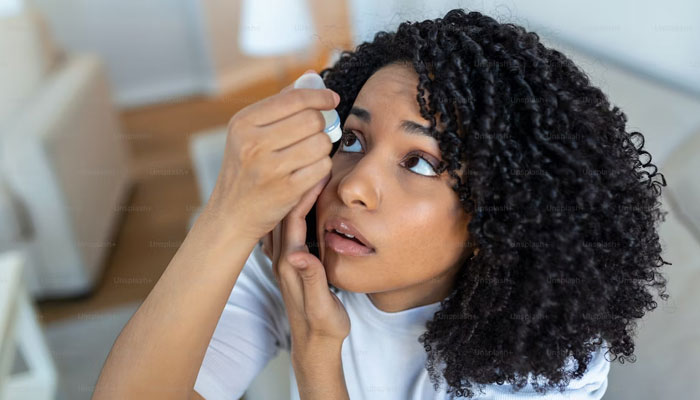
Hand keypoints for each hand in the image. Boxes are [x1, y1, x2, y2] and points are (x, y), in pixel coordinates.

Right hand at [203, 69, 338, 242]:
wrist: (232, 213)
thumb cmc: (246, 168)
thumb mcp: (249, 132)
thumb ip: (280, 103)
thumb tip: (312, 77)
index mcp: (243, 122)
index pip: (294, 98)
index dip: (320, 96)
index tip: (331, 99)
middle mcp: (253, 143)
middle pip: (312, 119)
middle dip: (321, 124)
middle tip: (318, 131)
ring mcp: (270, 168)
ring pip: (321, 143)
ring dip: (323, 146)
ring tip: (311, 152)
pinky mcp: (286, 190)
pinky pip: (322, 167)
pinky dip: (322, 167)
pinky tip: (311, 169)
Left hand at [268, 171, 349, 347]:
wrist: (314, 346)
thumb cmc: (323, 327)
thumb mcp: (322, 306)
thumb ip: (311, 280)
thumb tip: (298, 255)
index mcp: (291, 264)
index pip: (293, 219)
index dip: (304, 192)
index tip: (318, 169)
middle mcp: (283, 259)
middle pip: (284, 212)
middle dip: (296, 184)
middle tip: (309, 161)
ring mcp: (285, 261)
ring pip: (283, 218)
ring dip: (294, 194)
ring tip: (304, 172)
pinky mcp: (291, 264)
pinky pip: (288, 228)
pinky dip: (295, 209)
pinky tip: (302, 200)